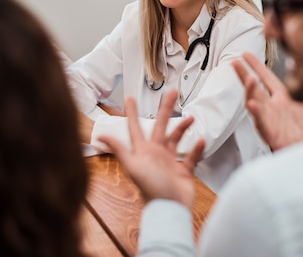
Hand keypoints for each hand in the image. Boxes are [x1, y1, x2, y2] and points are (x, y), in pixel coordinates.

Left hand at [97, 90, 205, 207]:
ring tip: (191, 118)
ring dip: (183, 128)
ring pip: (176, 139)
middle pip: (160, 126)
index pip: (135, 128)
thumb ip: (120, 150)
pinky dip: (196, 149)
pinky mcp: (183, 171)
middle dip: (165, 109)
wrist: (170, 209)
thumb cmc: (151, 189)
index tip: (130, 98)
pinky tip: (201, 141)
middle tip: (172, 93)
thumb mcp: (133, 166)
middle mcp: (156, 154)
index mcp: (143, 151)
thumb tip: (100, 136)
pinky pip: (191, 156)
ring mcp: (169, 162)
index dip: (132, 113)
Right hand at [232, 52, 302, 150]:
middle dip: (244, 75)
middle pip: (255, 88)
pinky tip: (253, 105)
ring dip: (250, 92)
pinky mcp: (272, 134)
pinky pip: (261, 123)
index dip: (256, 66)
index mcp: (284, 98)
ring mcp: (270, 120)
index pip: (267, 78)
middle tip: (235, 62)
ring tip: (249, 79)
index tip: (245, 55)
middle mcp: (273, 108)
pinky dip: (257, 115)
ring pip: (255, 104)